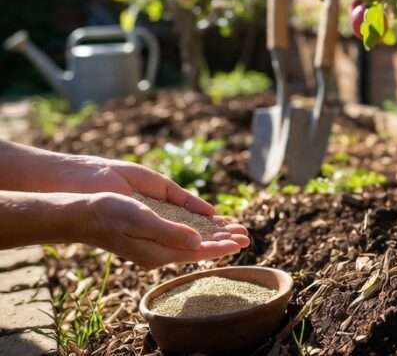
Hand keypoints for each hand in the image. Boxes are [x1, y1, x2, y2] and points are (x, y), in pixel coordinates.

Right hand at [61, 155, 249, 252]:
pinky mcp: (155, 218)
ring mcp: (158, 231)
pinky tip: (213, 218)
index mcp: (156, 252)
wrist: (83, 208)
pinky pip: (183, 222)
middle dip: (223, 239)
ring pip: (194, 233)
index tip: (240, 244)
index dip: (219, 248)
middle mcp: (160, 244)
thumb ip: (169, 233)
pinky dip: (201, 220)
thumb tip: (198, 242)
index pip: (196, 252)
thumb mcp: (141, 221)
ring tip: (238, 227)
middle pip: (199, 244)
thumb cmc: (109, 214)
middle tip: (247, 234)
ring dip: (216, 230)